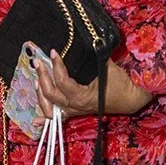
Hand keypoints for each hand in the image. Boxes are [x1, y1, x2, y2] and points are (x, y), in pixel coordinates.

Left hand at [35, 52, 153, 120]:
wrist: (131, 99)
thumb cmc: (121, 84)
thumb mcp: (107, 67)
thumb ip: (93, 55)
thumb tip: (84, 42)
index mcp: (81, 97)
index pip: (61, 81)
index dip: (55, 66)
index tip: (53, 52)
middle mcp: (74, 106)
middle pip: (50, 94)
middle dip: (42, 77)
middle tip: (38, 62)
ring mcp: (74, 111)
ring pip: (50, 108)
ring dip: (40, 95)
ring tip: (36, 80)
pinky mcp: (76, 113)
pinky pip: (58, 119)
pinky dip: (45, 120)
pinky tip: (34, 123)